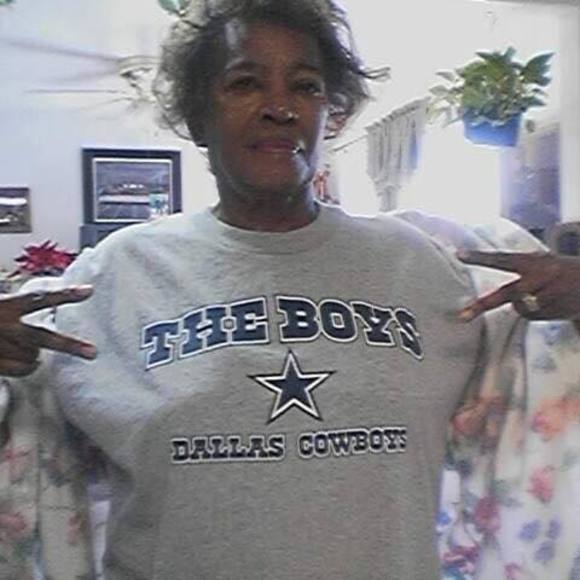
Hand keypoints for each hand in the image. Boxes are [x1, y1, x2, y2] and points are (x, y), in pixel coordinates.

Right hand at [0, 286, 96, 376]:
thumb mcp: (1, 304)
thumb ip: (16, 304)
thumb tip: (46, 304)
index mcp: (3, 305)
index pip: (37, 298)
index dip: (64, 294)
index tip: (89, 291)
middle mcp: (1, 326)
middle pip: (40, 338)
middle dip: (69, 345)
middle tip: (93, 353)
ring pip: (33, 356)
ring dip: (36, 353)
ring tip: (29, 346)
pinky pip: (22, 370)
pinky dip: (28, 367)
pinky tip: (29, 361)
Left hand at [456, 251, 579, 321]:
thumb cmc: (565, 272)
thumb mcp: (545, 262)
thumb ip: (523, 269)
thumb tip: (504, 289)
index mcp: (535, 261)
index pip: (502, 259)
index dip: (480, 258)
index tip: (459, 255)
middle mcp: (541, 277)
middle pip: (506, 294)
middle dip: (483, 305)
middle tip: (462, 316)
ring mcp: (549, 296)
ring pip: (521, 308)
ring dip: (526, 305)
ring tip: (545, 295)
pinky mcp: (556, 311)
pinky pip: (534, 316)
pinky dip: (538, 312)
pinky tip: (553, 303)